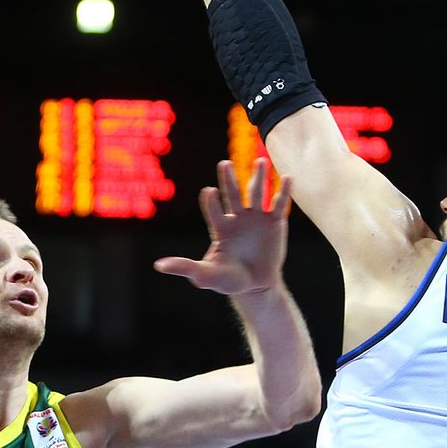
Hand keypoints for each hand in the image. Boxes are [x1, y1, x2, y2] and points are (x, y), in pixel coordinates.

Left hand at [154, 158, 292, 294]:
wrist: (256, 286)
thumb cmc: (228, 280)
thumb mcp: (206, 275)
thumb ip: (185, 267)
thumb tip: (159, 265)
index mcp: (220, 227)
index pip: (213, 210)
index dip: (211, 202)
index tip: (209, 192)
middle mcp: (237, 217)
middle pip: (232, 194)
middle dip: (228, 179)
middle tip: (223, 164)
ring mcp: (256, 218)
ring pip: (256, 193)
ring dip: (259, 177)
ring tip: (261, 161)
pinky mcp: (275, 223)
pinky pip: (279, 204)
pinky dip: (283, 191)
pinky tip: (287, 177)